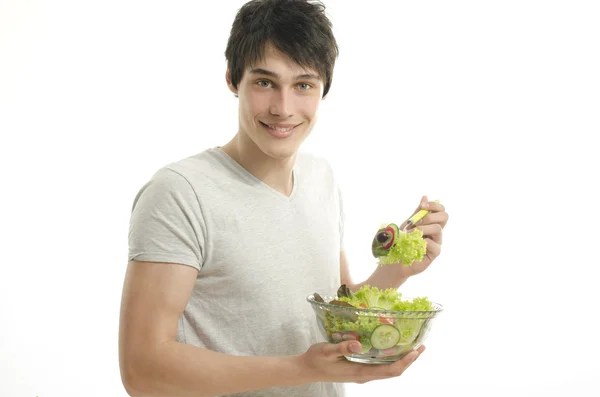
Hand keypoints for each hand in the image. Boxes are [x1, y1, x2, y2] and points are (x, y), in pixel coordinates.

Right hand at [296, 340, 424, 383]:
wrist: (306, 370)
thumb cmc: (316, 360)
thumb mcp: (326, 351)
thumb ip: (342, 347)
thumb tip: (358, 343)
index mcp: (360, 372)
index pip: (389, 371)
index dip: (405, 363)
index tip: (415, 352)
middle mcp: (364, 375)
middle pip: (393, 372)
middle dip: (409, 361)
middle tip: (421, 346)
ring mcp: (362, 373)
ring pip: (388, 370)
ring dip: (402, 360)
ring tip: (411, 347)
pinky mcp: (359, 369)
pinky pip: (380, 367)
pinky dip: (391, 359)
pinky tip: (391, 348)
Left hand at [399, 195, 448, 275]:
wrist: (395, 259)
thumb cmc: (402, 242)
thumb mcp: (408, 224)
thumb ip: (417, 213)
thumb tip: (425, 196)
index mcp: (431, 223)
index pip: (441, 210)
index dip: (434, 205)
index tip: (422, 205)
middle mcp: (436, 232)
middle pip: (445, 217)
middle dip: (430, 215)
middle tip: (416, 222)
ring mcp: (437, 242)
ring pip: (438, 229)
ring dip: (423, 228)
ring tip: (411, 233)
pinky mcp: (434, 254)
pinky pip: (434, 244)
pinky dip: (423, 242)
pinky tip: (414, 244)